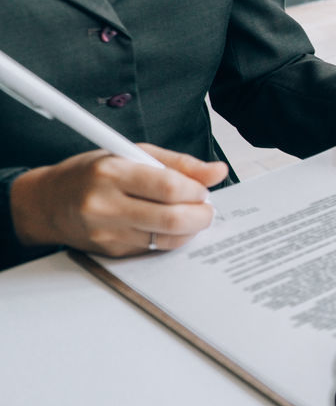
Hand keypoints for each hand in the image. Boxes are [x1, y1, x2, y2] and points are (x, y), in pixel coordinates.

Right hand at [10, 145, 225, 256]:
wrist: (48, 203)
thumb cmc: (93, 173)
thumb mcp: (132, 153)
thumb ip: (179, 163)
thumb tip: (218, 171)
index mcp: (111, 172)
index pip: (169, 187)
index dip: (197, 190)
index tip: (203, 189)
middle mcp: (105, 204)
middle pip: (172, 219)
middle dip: (201, 215)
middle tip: (206, 208)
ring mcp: (107, 233)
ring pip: (167, 239)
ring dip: (190, 229)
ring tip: (190, 215)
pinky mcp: (111, 252)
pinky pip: (155, 248)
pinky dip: (171, 238)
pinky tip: (168, 226)